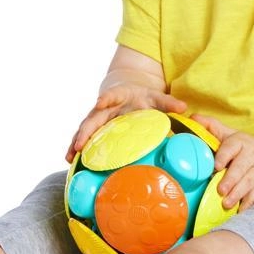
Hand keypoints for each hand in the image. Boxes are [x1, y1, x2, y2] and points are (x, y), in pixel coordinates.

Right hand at [65, 85, 186, 162]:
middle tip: (79, 144)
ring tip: (70, 157)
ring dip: (76, 143)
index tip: (101, 102)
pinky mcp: (95, 129)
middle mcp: (105, 107)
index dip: (106, 98)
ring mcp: (98, 118)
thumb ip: (168, 102)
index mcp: (119, 96)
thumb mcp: (156, 96)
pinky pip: (84, 139)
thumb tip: (184, 107)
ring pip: (84, 130)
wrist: (127, 91)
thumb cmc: (143, 96)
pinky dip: (76, 149)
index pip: (112, 95)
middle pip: (92, 118)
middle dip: (85, 130)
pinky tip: (70, 162)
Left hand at [191, 114, 253, 210]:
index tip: (216, 166)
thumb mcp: (225, 132)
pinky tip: (239, 211)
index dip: (224, 156)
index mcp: (239, 142)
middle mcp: (250, 157)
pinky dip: (248, 204)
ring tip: (226, 203)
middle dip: (231, 180)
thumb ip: (209, 125)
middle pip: (241, 168)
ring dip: (238, 194)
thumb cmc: (239, 144)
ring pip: (249, 183)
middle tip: (220, 190)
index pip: (231, 147)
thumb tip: (191, 118)